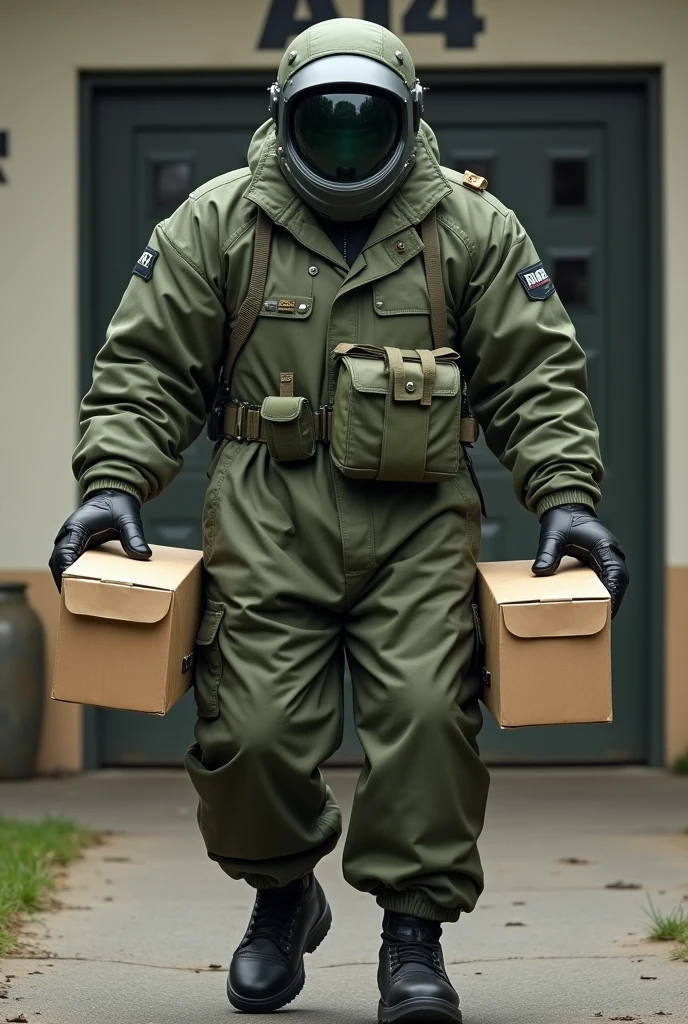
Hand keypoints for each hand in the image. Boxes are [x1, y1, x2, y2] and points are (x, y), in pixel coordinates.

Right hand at [49, 489, 150, 590]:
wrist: (113, 496)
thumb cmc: (117, 505)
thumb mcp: (128, 518)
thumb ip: (134, 535)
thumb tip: (143, 555)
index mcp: (77, 527)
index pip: (64, 552)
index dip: (65, 570)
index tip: (70, 587)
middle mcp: (68, 535)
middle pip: (57, 563)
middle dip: (63, 581)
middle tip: (74, 602)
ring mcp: (70, 542)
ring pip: (59, 565)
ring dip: (65, 580)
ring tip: (76, 600)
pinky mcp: (76, 547)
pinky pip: (69, 563)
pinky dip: (71, 576)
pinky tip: (82, 590)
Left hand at [532, 503, 628, 617]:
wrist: (566, 508)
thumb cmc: (563, 519)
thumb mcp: (553, 535)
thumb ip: (548, 552)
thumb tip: (540, 571)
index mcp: (605, 547)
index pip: (616, 573)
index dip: (614, 592)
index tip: (609, 608)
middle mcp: (610, 554)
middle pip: (619, 582)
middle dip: (613, 601)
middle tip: (603, 621)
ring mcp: (606, 559)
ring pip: (614, 583)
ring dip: (609, 599)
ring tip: (599, 619)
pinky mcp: (599, 563)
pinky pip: (605, 581)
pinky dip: (601, 593)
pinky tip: (591, 606)